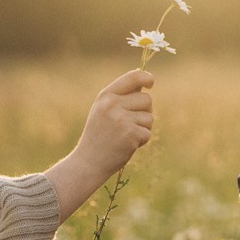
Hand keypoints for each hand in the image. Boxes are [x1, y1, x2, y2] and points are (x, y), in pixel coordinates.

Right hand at [45, 71, 153, 221]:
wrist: (89, 162)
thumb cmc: (98, 136)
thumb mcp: (103, 111)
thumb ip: (120, 97)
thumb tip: (143, 83)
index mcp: (106, 96)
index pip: (132, 77)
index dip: (145, 78)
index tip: (151, 83)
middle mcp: (113, 105)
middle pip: (147, 99)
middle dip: (145, 111)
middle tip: (131, 124)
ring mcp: (122, 120)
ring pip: (150, 117)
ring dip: (143, 128)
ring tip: (126, 136)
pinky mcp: (131, 135)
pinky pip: (148, 133)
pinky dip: (142, 141)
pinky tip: (127, 145)